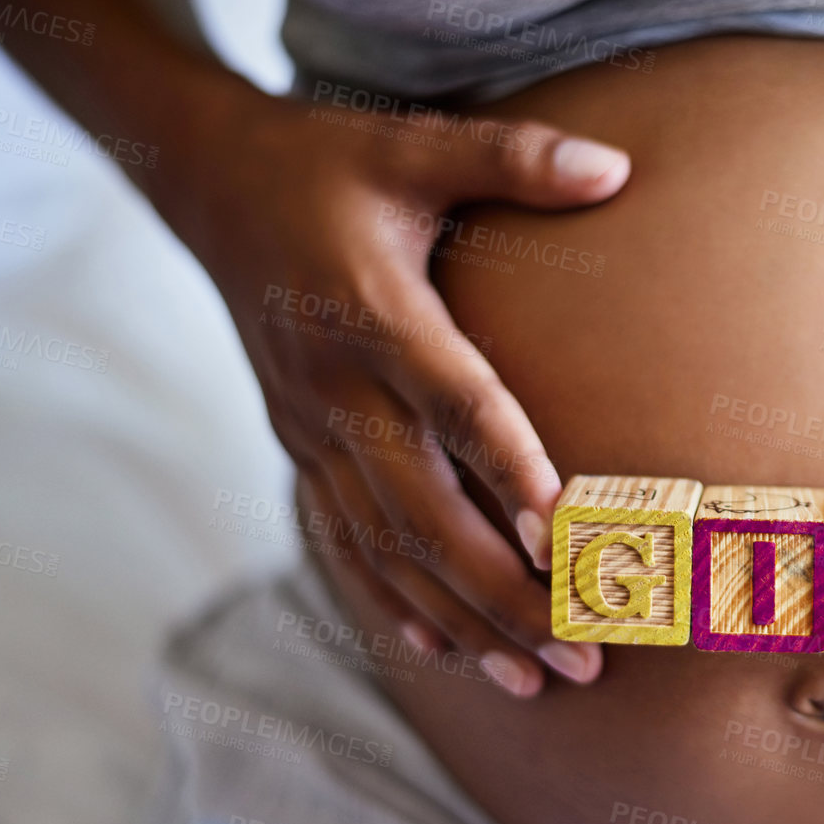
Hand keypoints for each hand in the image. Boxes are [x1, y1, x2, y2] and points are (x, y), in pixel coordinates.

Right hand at [166, 85, 629, 696]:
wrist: (204, 184)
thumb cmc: (325, 163)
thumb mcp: (413, 144)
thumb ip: (514, 158)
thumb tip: (619, 167)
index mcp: (375, 314)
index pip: (455, 405)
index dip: (511, 470)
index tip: (569, 536)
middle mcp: (339, 387)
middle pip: (427, 512)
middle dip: (506, 594)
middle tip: (585, 656)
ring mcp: (312, 427)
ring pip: (387, 548)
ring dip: (462, 620)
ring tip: (537, 679)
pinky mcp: (299, 446)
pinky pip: (344, 540)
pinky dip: (392, 600)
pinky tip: (441, 652)